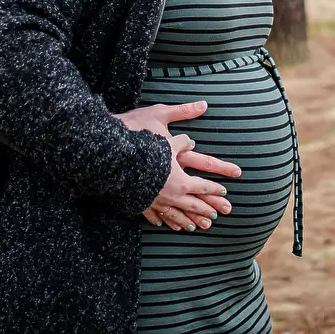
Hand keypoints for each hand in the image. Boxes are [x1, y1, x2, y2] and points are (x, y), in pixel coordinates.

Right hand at [114, 101, 239, 228]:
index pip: (202, 186)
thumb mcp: (163, 121)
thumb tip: (201, 107)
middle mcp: (169, 194)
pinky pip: (152, 215)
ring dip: (186, 221)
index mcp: (180, 179)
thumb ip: (184, 116)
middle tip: (218, 216)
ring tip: (195, 227)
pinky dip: (161, 220)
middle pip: (192, 205)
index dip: (214, 189)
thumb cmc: (138, 137)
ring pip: (174, 214)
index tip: (224, 193)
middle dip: (206, 210)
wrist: (110, 156)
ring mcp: (154, 200)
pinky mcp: (138, 202)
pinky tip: (162, 224)